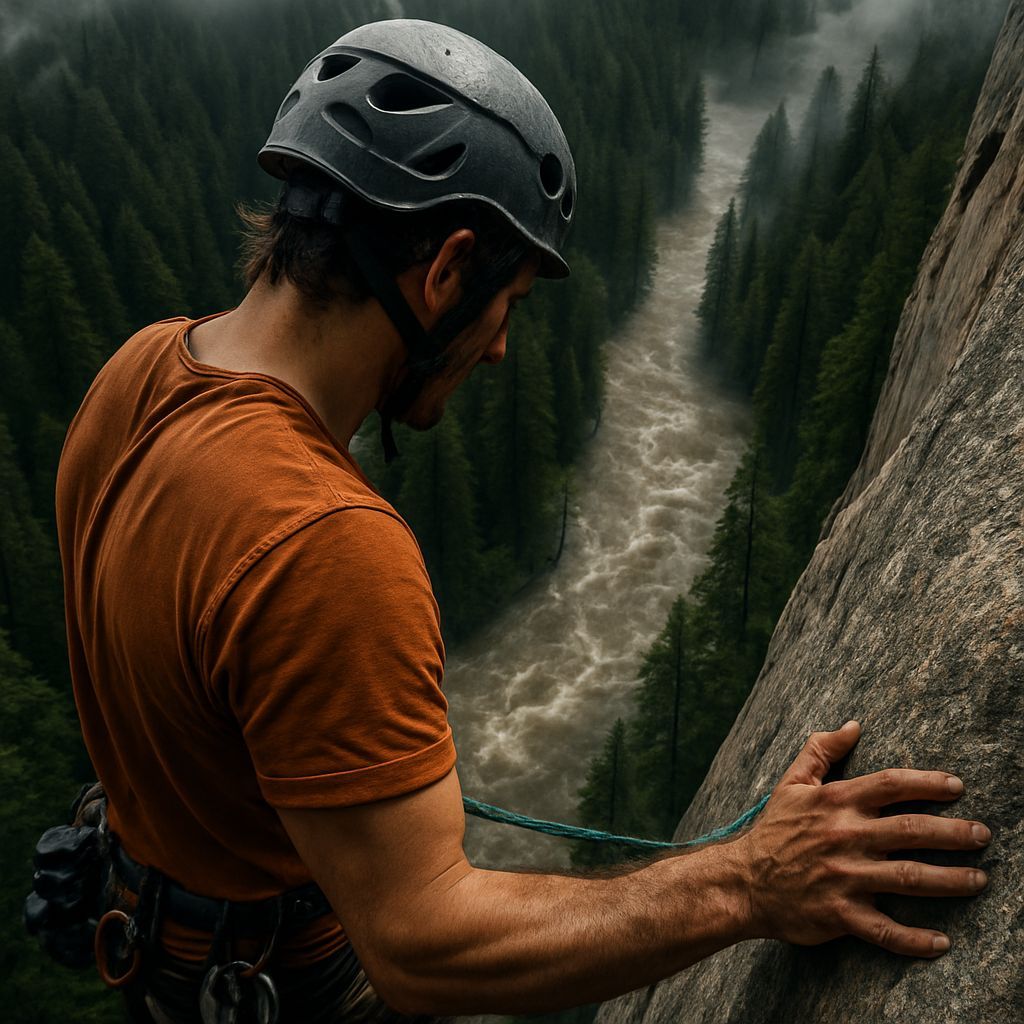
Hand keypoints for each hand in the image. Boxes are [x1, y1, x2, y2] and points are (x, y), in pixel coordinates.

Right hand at [735, 721, 990, 956]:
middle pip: (911, 830)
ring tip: (979, 879)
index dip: (928, 783)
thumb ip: (820, 751)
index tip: (957, 787)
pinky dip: (915, 940)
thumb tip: (852, 726)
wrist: (742, 881)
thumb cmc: (773, 831)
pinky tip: (942, 942)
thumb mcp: (791, 783)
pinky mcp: (840, 913)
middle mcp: (845, 837)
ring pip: (908, 878)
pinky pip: (885, 930)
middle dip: (953, 832)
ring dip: (950, 880)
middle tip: (983, 834)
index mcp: (835, 802)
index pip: (891, 785)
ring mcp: (844, 877)